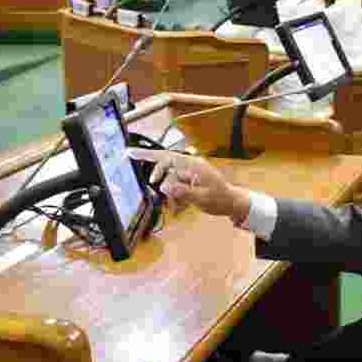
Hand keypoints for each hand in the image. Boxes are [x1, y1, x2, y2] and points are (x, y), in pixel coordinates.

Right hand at [125, 148, 249, 219]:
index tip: (130, 154)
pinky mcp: (188, 181)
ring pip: (169, 181)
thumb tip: (165, 186)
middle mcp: (189, 166)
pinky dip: (175, 197)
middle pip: (165, 170)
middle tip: (166, 198)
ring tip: (179, 207)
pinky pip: (175, 187)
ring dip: (171, 195)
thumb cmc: (220, 199)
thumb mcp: (201, 198)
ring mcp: (189, 173)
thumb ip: (182, 192)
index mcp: (192, 164)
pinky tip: (181, 207)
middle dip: (163, 185)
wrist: (231, 203)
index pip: (166, 157)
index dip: (147, 155)